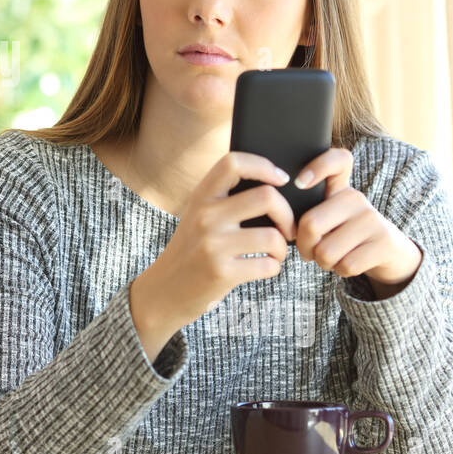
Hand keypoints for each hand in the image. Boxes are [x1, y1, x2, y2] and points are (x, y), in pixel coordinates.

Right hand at [139, 150, 298, 333]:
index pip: (233, 163)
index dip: (264, 165)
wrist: (165, 290)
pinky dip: (274, 267)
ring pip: (273, 236)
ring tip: (275, 252)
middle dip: (287, 215)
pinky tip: (264, 267)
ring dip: (283, 247)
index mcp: (201, 197)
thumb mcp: (198, 216)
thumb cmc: (192, 250)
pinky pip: (268, 265)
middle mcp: (205, 216)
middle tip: (287, 228)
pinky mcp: (221, 273)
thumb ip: (225, 198)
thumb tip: (275, 186)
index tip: (281, 179)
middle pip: (266, 197)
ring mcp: (212, 245)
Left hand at [291, 147, 422, 284]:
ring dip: (323, 263)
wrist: (389, 252)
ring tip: (331, 257)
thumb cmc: (344, 234)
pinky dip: (340, 271)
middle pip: (311, 224)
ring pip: (326, 251)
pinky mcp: (384, 242)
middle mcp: (357, 198)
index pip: (337, 160)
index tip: (299, 184)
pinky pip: (345, 265)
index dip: (317, 166)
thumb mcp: (329, 216)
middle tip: (309, 251)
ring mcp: (373, 219)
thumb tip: (280, 221)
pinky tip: (347, 263)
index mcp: (340, 188)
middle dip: (304, 246)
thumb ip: (306, 211)